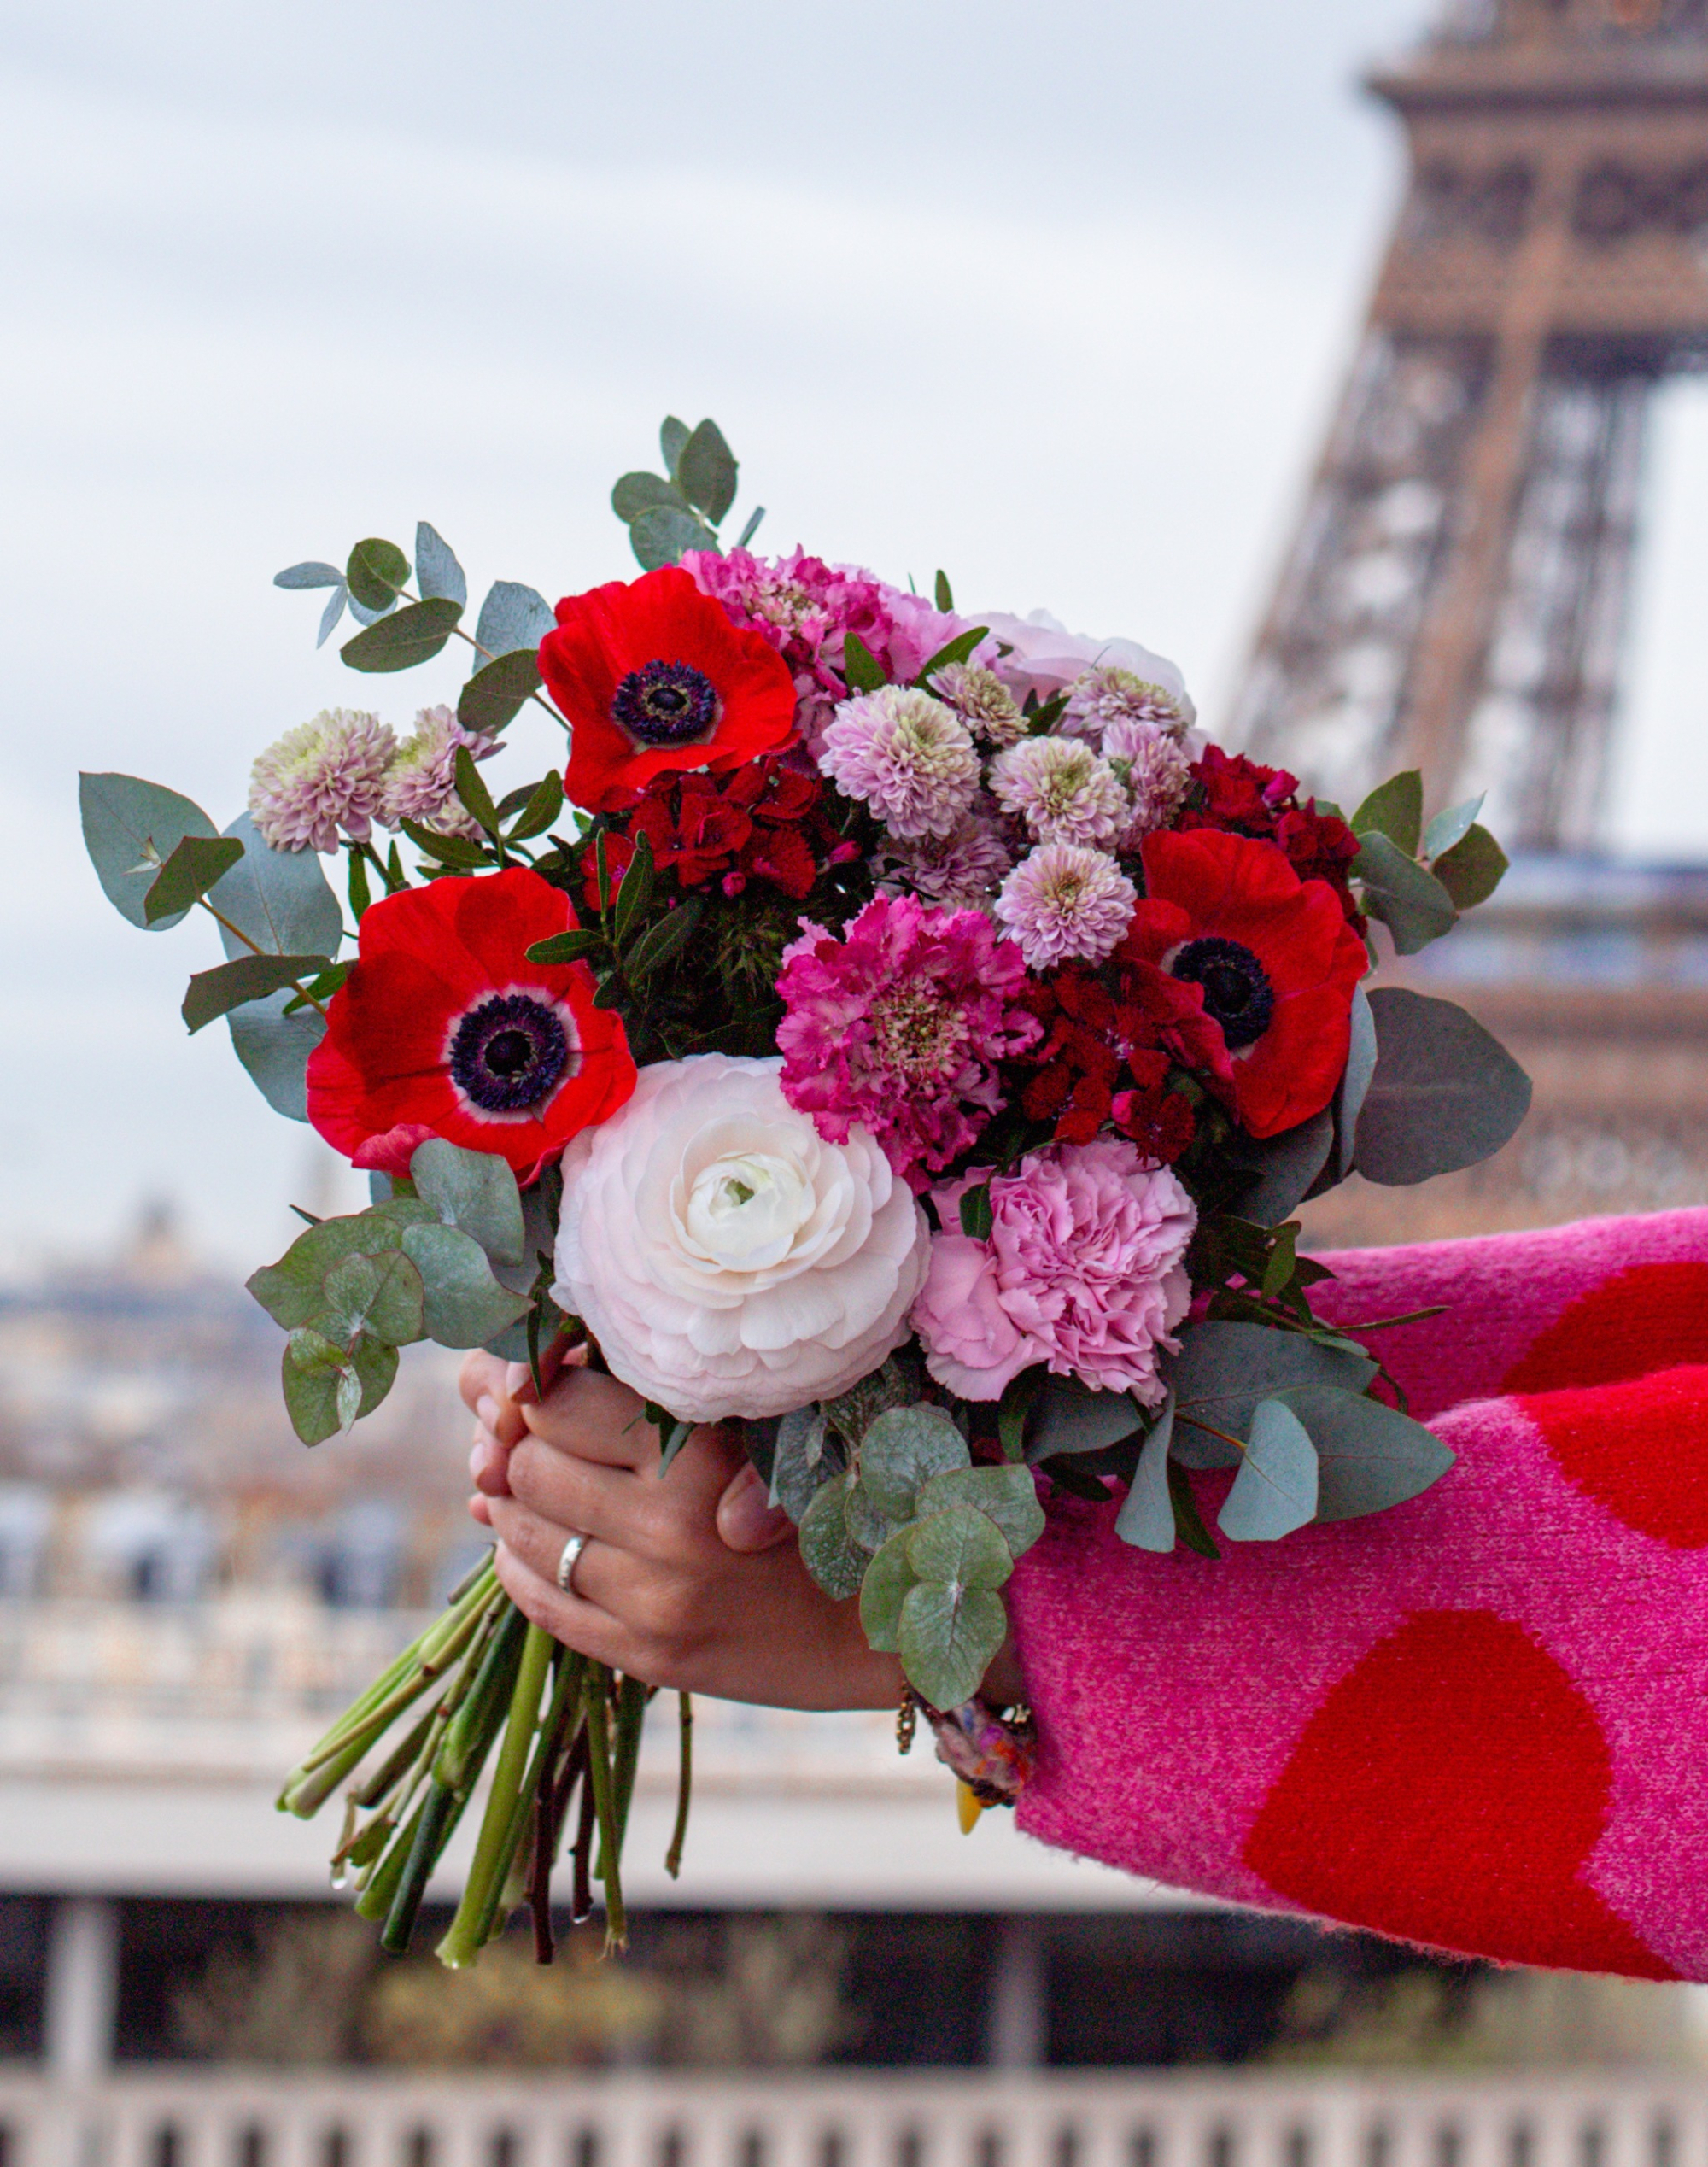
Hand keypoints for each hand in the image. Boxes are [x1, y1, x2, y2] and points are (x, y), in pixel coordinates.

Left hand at [458, 1349, 904, 1709]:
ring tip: (539, 1487)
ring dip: (511, 1504)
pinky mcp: (645, 1655)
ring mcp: (653, 1601)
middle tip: (521, 1434)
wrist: (877, 1619)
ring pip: (522, 1532)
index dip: (520, 1386)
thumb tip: (496, 1394)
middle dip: (512, 1444)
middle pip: (526, 1465)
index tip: (516, 1380)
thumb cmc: (814, 1499)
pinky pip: (538, 1600)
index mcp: (702, 1455)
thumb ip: (641, 1400)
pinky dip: (522, 1563)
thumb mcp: (745, 1427)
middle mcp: (671, 1529)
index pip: (558, 1404)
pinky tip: (547, 1543)